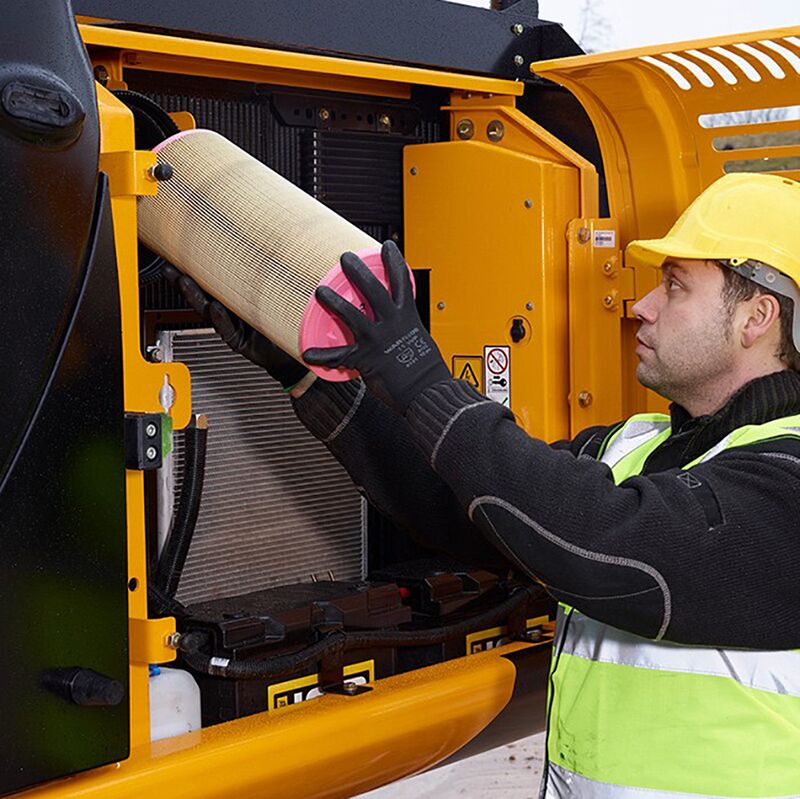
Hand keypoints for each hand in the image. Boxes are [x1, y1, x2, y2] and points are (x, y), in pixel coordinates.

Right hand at [162, 264, 308, 389]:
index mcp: (235, 299)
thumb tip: (262, 243)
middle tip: (171, 268)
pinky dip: (221, 319)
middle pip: (203, 295)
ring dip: (196, 296)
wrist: (294, 352)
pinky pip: (227, 329)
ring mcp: (233, 327)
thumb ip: (261, 274)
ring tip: (185, 282)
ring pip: (209, 311)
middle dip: (185, 281)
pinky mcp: (239, 341)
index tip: (180, 253)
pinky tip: (215, 308)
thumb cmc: (283, 321)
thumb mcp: (272, 292)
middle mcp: (230, 312)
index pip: (212, 282)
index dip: (196, 269)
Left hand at [303, 241, 450, 412]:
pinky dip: (322, 356)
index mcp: (407, 317)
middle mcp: (392, 324)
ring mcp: (377, 340)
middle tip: (345, 257)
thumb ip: (402, 328)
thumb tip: (393, 327)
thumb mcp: (418, 339)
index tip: (387, 246)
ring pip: (353, 316)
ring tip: (320, 291)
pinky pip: (340, 357)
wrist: (427, 392)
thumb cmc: (426, 369)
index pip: (402, 282)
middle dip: (358, 272)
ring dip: (335, 303)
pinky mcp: (366, 359)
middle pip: (374, 290)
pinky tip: (307, 353)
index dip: (394, 261)